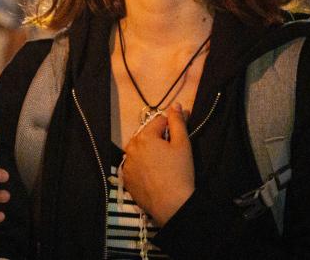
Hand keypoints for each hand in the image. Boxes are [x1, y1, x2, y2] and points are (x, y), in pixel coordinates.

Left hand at [123, 103, 194, 225]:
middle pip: (147, 135)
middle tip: (172, 152)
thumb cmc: (179, 172)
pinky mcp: (127, 179)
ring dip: (149, 151)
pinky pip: (135, 165)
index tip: (179, 136)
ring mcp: (127, 164)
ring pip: (139, 150)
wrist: (171, 204)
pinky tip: (154, 174)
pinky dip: (143, 166)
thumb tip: (175, 105)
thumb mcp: (183, 144)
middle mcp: (131, 147)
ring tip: (163, 164)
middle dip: (158, 138)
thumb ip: (177, 121)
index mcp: (144, 136)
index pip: (159, 121)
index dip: (171, 126)